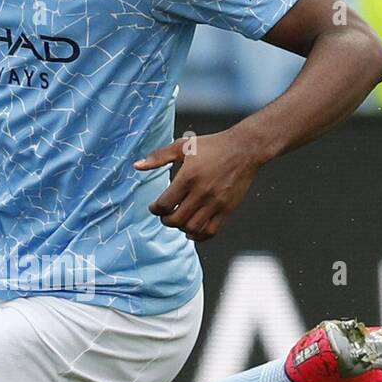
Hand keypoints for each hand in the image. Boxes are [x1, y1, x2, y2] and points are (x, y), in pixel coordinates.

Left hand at [134, 128, 263, 242]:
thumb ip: (158, 157)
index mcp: (188, 177)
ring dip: (181, 228)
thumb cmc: (214, 146)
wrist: (245, 148)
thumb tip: (137, 166)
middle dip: (166, 220)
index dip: (155, 209)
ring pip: (192, 228)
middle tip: (166, 215)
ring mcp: (216, 203)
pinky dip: (199, 236)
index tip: (155, 207)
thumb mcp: (183, 146)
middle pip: (176, 220)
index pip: (165, 204)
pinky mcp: (227, 209)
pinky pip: (211, 232)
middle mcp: (202, 192)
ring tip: (180, 220)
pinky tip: (192, 230)